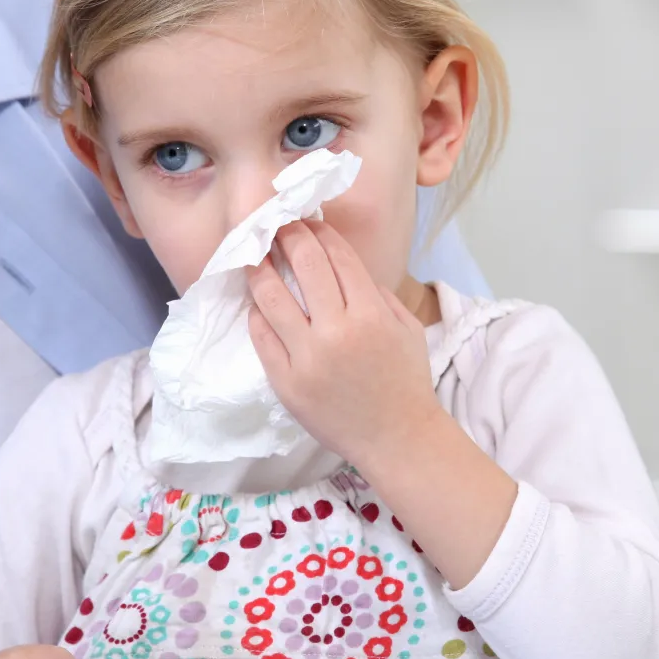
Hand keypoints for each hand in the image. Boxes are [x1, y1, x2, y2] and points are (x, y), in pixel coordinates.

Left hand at [247, 220, 441, 460]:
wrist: (396, 439)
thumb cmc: (405, 380)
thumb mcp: (405, 328)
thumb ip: (375, 293)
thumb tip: (338, 264)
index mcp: (370, 314)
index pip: (337, 256)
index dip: (318, 231)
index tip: (305, 220)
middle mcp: (336, 331)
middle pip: (303, 265)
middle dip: (287, 235)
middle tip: (275, 224)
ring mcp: (307, 358)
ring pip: (271, 297)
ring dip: (259, 267)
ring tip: (252, 253)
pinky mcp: (286, 382)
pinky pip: (262, 337)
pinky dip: (257, 313)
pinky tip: (256, 300)